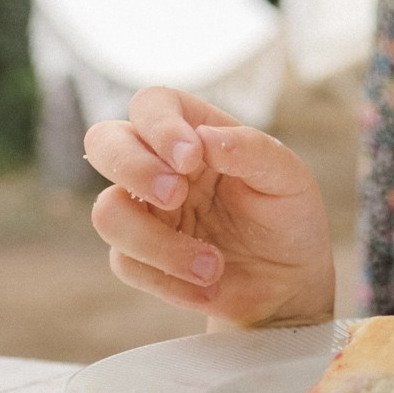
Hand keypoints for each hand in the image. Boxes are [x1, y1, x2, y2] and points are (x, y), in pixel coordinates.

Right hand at [85, 88, 335, 328]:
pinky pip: (126, 263)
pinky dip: (169, 280)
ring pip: (107, 213)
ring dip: (157, 243)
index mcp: (194, 134)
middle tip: (175, 196)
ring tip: (213, 265)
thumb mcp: (289, 180)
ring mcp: (144, 212)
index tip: (190, 157)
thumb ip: (253, 151)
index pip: (151, 105)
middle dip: (132, 167)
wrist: (288, 284)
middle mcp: (159, 166)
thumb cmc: (288, 219)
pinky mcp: (140, 258)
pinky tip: (210, 287)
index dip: (159, 124)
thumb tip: (206, 139)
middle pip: (103, 142)